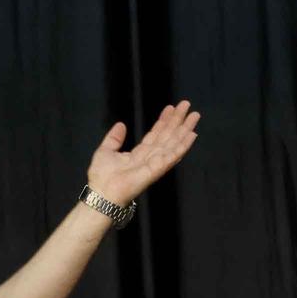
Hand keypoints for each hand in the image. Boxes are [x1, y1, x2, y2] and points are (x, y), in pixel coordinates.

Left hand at [84, 101, 201, 205]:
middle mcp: (150, 158)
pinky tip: (192, 135)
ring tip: (194, 115)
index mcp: (138, 154)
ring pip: (173, 143)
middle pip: (167, 136)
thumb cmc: (102, 177)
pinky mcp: (158, 168)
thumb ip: (114, 138)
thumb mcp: (105, 151)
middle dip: (177, 121)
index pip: (155, 134)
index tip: (170, 108)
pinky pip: (173, 155)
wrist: (102, 192)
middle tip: (186, 105)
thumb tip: (121, 125)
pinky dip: (183, 145)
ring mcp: (156, 163)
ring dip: (185, 129)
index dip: (163, 121)